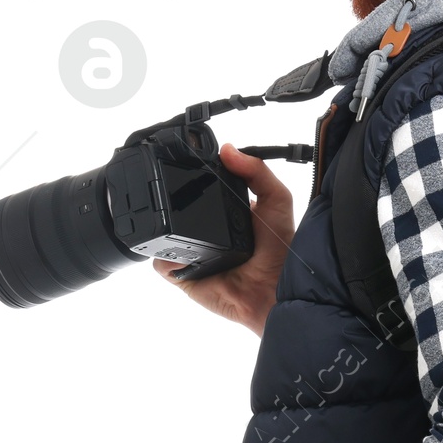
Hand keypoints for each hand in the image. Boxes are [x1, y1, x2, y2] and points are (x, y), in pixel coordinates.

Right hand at [154, 143, 294, 335]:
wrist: (272, 292)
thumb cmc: (280, 249)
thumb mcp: (276, 200)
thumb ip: (257, 171)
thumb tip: (228, 149)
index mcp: (226, 212)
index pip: (201, 190)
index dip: (193, 179)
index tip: (185, 168)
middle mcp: (207, 231)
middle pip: (177, 211)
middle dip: (171, 203)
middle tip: (174, 198)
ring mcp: (192, 253)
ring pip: (164, 234)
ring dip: (166, 230)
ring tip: (183, 232)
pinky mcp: (184, 276)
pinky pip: (162, 263)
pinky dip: (166, 257)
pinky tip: (183, 257)